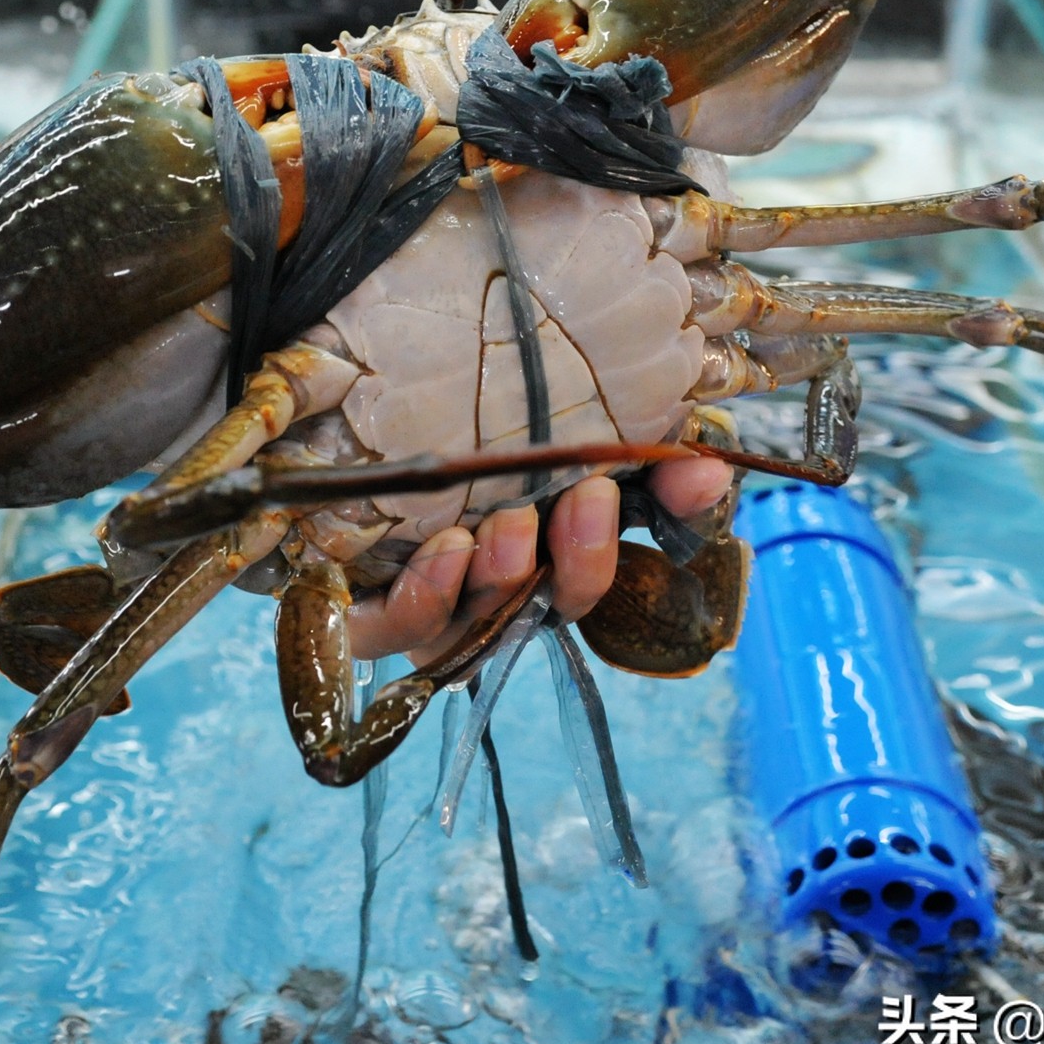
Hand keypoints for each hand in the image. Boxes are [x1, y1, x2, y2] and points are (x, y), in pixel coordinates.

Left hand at [343, 458, 733, 662]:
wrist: (333, 414)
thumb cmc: (457, 433)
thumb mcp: (547, 434)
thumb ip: (631, 455)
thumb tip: (710, 468)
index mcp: (542, 547)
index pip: (612, 557)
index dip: (662, 523)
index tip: (692, 478)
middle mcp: (491, 585)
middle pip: (551, 598)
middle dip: (581, 554)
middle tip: (586, 497)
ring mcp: (429, 601)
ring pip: (477, 618)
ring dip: (504, 573)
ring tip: (503, 526)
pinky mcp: (361, 610)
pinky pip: (393, 629)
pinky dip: (426, 598)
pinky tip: (444, 553)